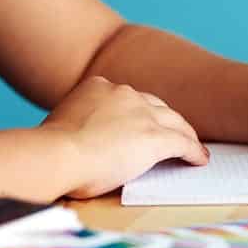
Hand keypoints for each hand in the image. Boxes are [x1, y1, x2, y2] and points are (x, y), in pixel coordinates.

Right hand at [41, 76, 208, 197]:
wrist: (57, 155)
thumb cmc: (49, 150)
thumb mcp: (63, 124)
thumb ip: (80, 124)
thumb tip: (82, 140)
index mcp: (99, 87)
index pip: (129, 99)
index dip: (141, 112)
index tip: (144, 122)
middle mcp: (125, 94)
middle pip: (157, 107)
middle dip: (168, 121)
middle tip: (176, 133)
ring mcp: (143, 115)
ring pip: (175, 123)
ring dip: (186, 135)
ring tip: (193, 147)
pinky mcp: (156, 137)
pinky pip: (183, 143)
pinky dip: (193, 151)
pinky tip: (199, 160)